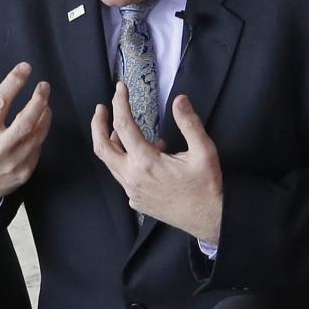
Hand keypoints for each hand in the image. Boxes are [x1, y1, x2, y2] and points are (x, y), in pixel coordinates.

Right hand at [0, 58, 50, 208]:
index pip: (0, 102)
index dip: (14, 82)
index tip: (26, 67)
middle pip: (25, 121)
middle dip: (38, 100)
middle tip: (44, 85)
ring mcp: (12, 162)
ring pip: (36, 134)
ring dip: (44, 115)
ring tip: (44, 101)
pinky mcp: (24, 172)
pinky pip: (38, 148)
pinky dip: (42, 131)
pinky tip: (41, 121)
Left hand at [91, 84, 222, 243]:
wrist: (210, 220)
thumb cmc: (207, 187)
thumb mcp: (204, 152)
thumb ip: (189, 123)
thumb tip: (179, 100)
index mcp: (146, 162)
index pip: (124, 125)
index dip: (119, 103)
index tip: (120, 88)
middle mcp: (133, 177)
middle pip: (102, 147)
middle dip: (98, 124)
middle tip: (101, 108)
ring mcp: (132, 192)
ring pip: (110, 163)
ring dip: (111, 143)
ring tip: (120, 127)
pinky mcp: (136, 201)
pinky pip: (122, 176)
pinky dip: (124, 160)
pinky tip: (141, 154)